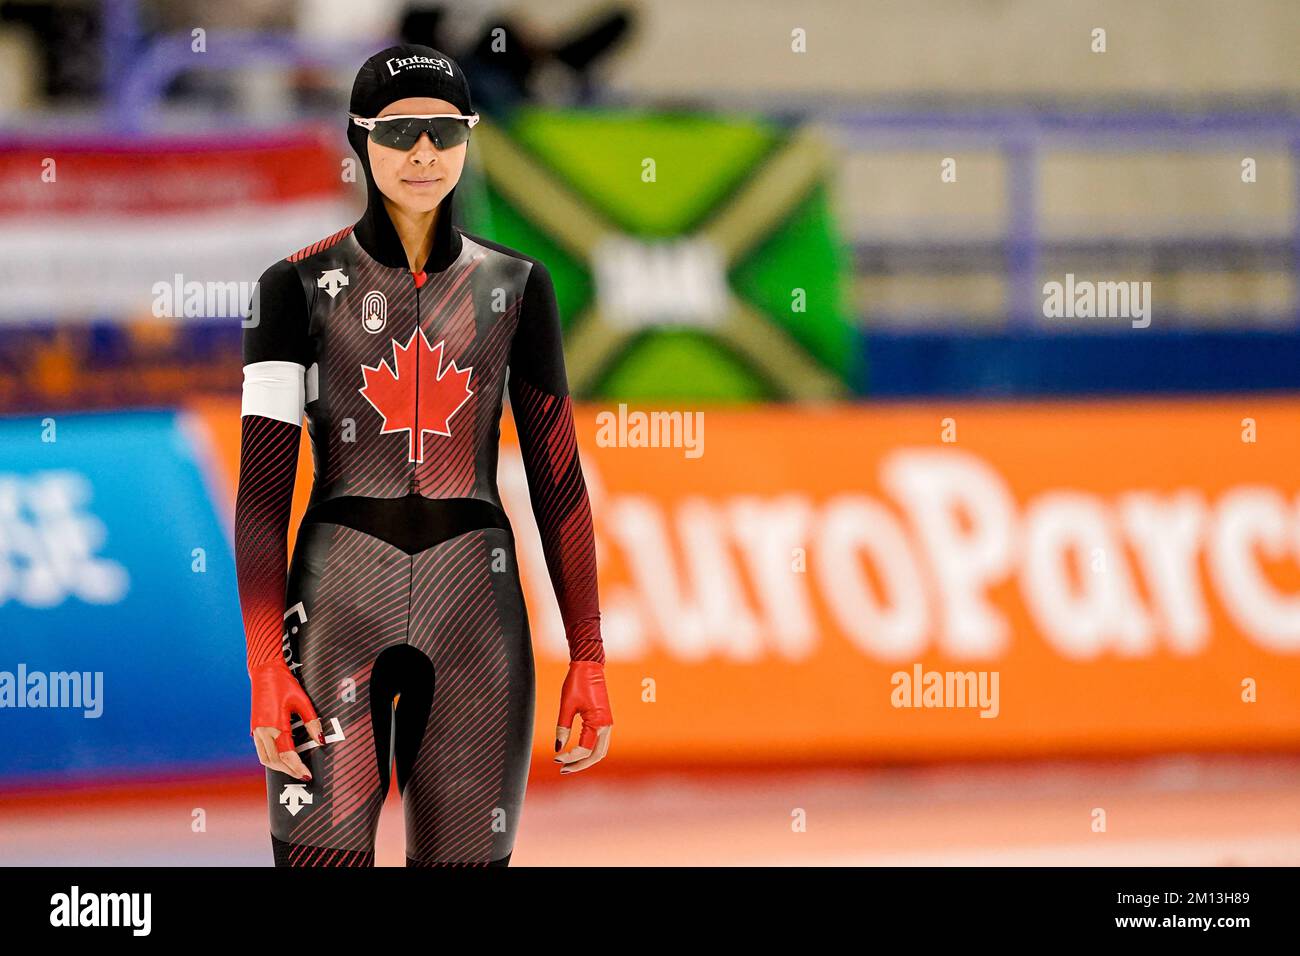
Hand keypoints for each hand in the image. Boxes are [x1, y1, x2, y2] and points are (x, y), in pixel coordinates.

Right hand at [249, 659, 323, 780]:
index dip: (297, 767)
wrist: (265, 672)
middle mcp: (263, 730)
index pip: (287, 754)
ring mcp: (256, 730)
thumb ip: (312, 722)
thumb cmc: (284, 684)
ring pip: (265, 758)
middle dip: (288, 771)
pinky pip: (261, 750)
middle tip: (302, 775)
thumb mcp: (302, 701)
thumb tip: (320, 740)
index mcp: (275, 724)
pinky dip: (271, 759)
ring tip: (293, 770)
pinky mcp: (255, 728)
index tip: (306, 774)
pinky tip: (282, 758)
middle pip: (274, 761)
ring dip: (278, 767)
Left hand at [553, 660, 612, 773]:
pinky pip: (599, 742)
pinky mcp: (604, 721)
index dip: (570, 757)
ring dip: (585, 759)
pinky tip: (575, 752)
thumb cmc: (577, 683)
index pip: (585, 749)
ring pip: (600, 751)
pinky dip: (589, 751)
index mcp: (598, 723)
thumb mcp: (566, 706)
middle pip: (596, 756)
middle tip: (563, 769)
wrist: (590, 666)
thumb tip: (558, 749)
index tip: (556, 758)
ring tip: (568, 764)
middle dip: (580, 765)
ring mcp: (607, 724)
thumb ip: (563, 728)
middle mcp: (606, 726)